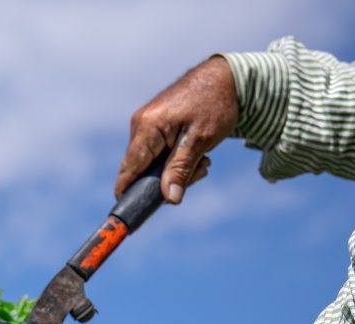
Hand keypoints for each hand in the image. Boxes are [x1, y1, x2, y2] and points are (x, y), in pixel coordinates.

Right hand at [115, 55, 238, 203]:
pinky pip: (157, 151)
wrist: (226, 76)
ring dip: (175, 169)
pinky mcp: (153, 123)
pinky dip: (175, 157)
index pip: (128, 170)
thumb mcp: (201, 141)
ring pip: (151, 162)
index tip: (134, 214)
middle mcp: (140, 125)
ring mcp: (145, 123)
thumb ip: (181, 170)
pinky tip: (196, 151)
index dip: (128, 194)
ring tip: (203, 159)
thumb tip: (169, 200)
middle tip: (199, 173)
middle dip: (166, 180)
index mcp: (147, 128)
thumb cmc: (215, 104)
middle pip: (140, 169)